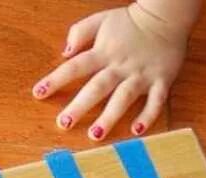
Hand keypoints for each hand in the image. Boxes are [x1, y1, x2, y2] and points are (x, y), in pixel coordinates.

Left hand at [32, 4, 189, 140]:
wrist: (167, 15)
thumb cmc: (130, 22)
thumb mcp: (101, 20)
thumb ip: (80, 32)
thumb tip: (64, 52)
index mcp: (104, 52)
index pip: (75, 66)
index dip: (56, 79)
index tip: (38, 93)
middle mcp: (120, 66)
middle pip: (97, 87)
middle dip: (80, 105)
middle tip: (64, 123)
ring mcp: (141, 74)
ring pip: (123, 97)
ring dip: (109, 117)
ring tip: (95, 135)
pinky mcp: (161, 81)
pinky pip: (155, 101)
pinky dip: (147, 116)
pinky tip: (136, 131)